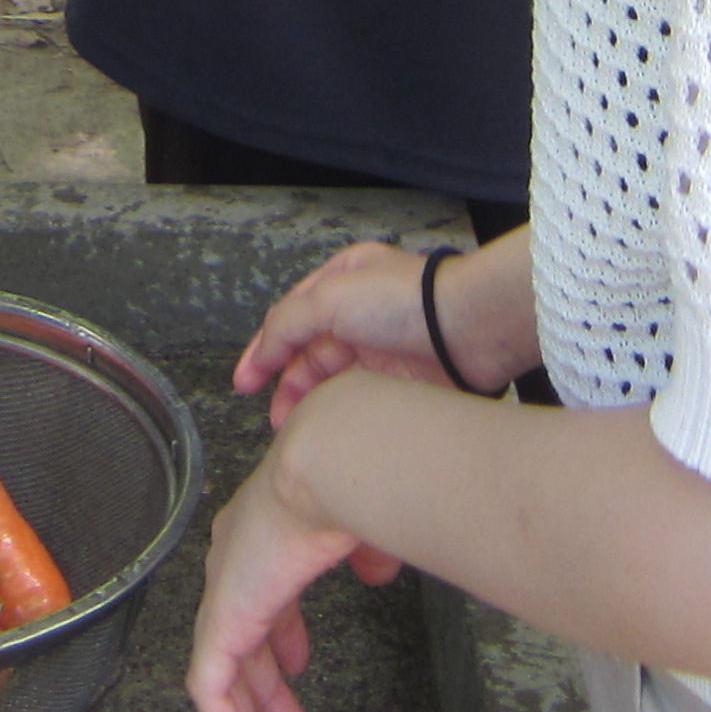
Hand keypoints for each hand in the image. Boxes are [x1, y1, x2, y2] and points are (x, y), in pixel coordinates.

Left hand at [184, 417, 398, 711]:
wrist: (325, 466)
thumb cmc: (349, 483)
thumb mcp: (364, 525)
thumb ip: (366, 550)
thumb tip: (378, 569)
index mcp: (263, 536)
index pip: (259, 596)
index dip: (278, 637)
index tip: (298, 665)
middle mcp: (234, 562)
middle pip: (240, 641)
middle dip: (266, 692)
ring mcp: (223, 592)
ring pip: (221, 673)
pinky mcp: (220, 621)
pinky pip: (210, 690)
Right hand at [235, 237, 516, 423]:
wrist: (467, 330)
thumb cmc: (402, 303)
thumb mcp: (330, 298)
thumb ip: (287, 323)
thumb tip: (259, 356)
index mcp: (341, 281)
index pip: (290, 319)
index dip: (263, 352)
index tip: (243, 385)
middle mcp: (358, 312)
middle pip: (309, 353)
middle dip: (288, 385)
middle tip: (278, 420)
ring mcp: (379, 348)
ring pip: (332, 381)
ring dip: (311, 403)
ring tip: (299, 430)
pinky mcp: (399, 380)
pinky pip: (358, 399)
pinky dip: (340, 414)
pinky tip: (330, 429)